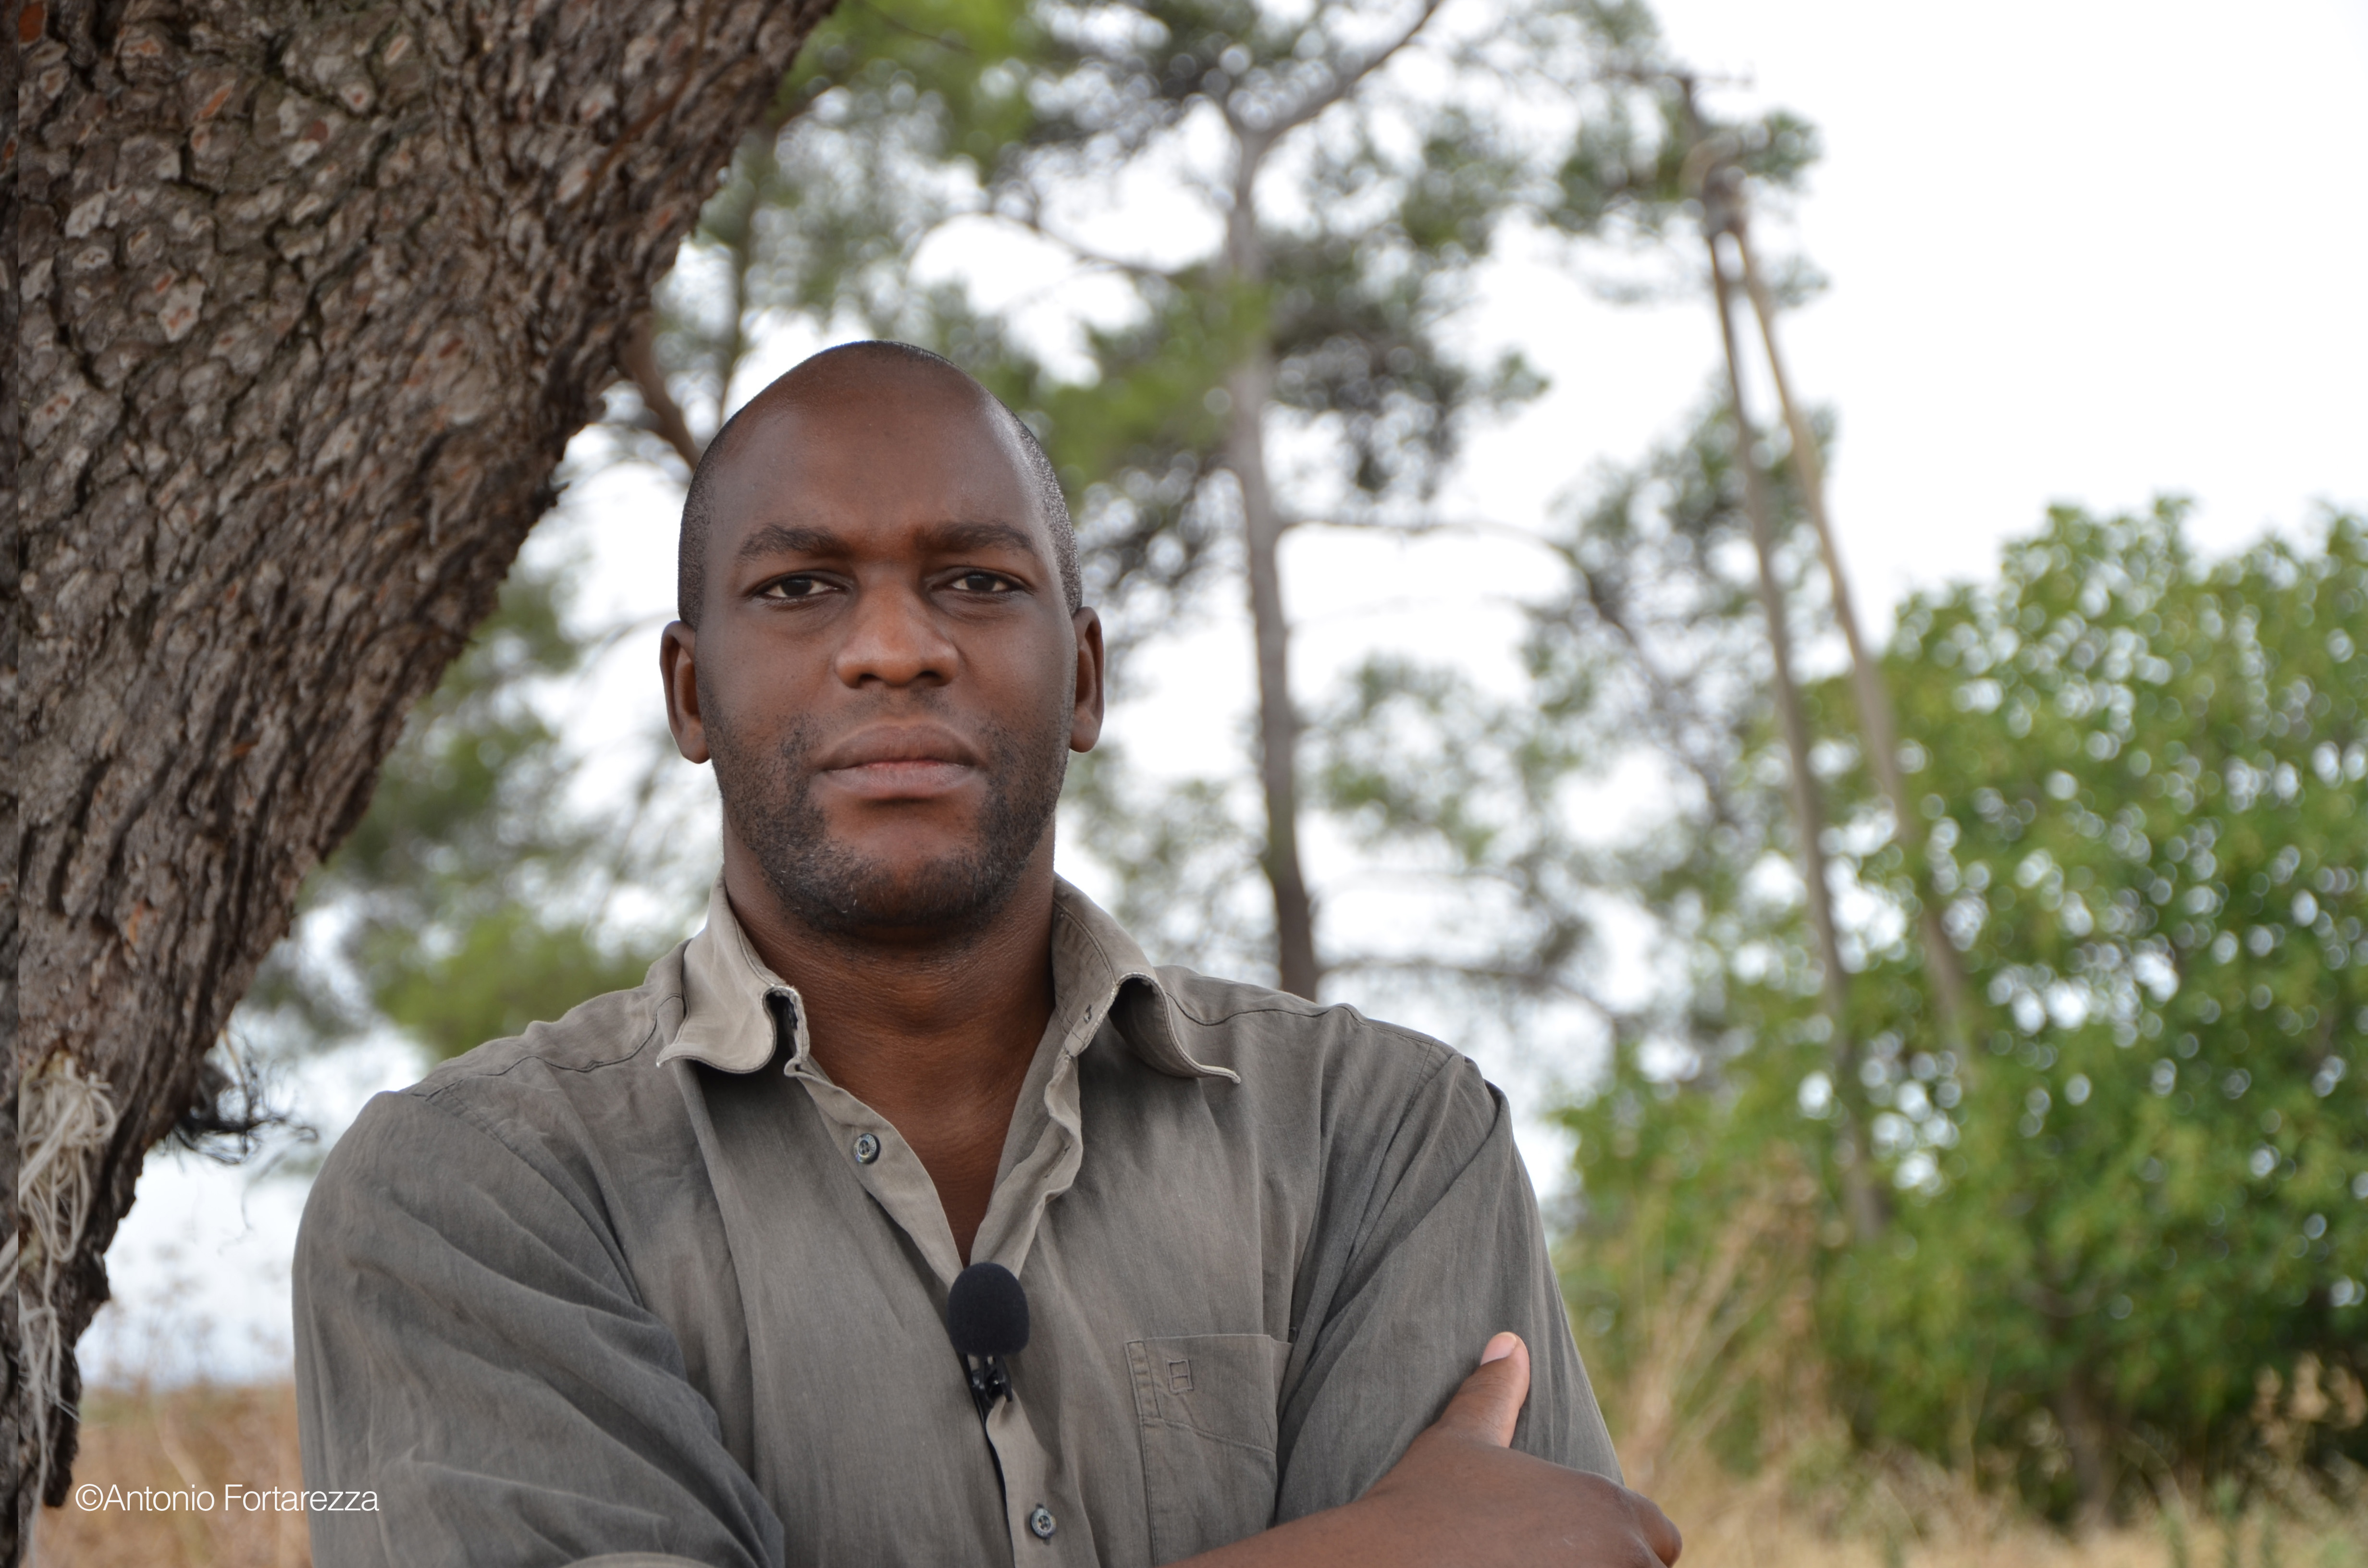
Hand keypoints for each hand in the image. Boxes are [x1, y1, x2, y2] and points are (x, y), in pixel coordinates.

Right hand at [1358, 1332, 1680, 1565]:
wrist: (1378, 1566)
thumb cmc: (1420, 1507)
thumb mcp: (1460, 1441)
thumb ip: (1494, 1392)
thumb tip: (1507, 1343)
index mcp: (1608, 1508)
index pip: (1659, 1538)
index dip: (1619, 1545)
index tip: (1568, 1552)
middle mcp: (1623, 1560)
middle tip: (1543, 1564)